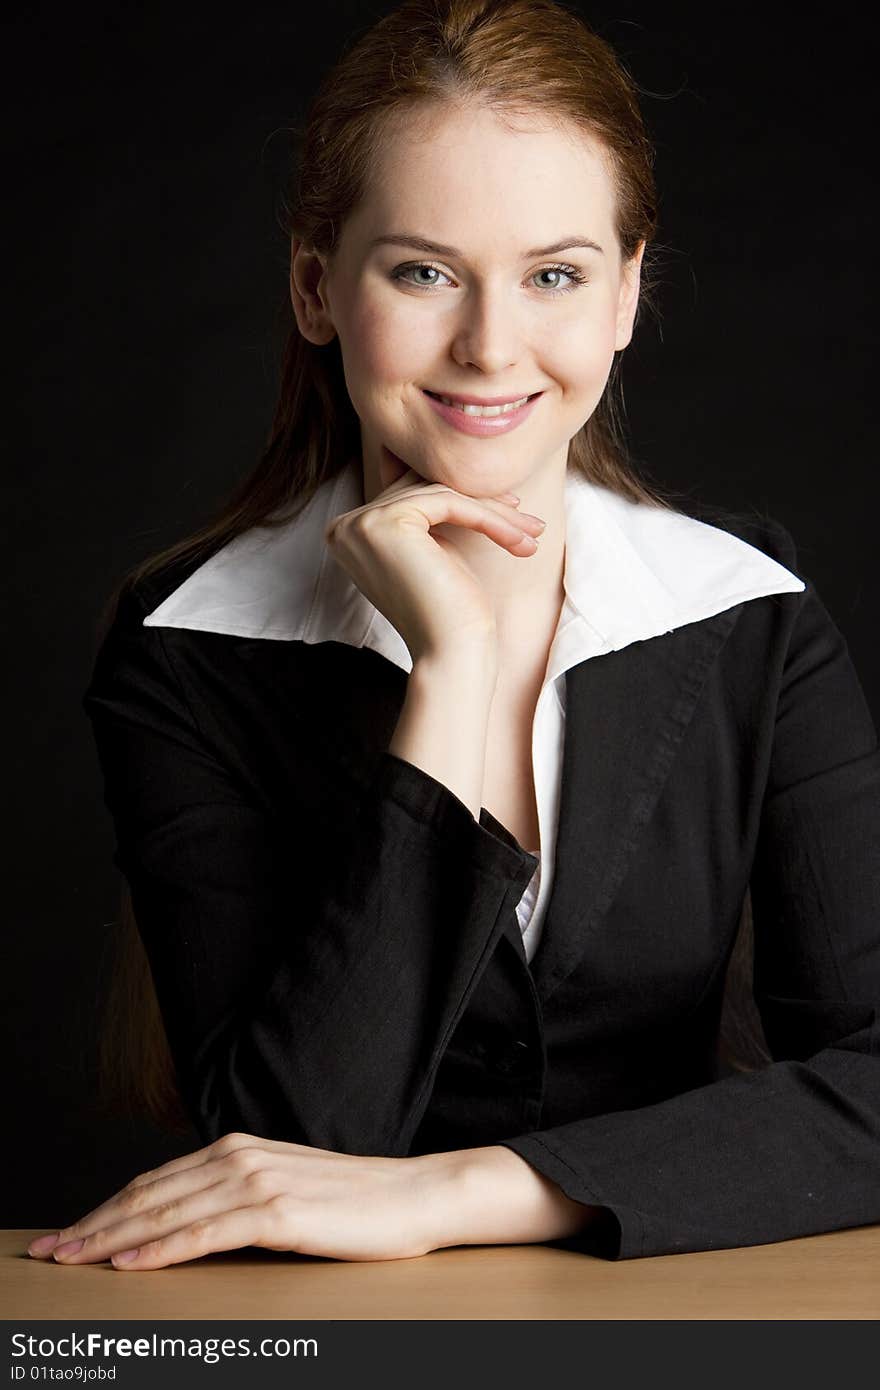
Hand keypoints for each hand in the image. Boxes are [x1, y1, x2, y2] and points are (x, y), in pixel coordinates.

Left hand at [26, 1132, 455, 1269]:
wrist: (416, 1196)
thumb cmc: (354, 1202)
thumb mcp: (283, 1192)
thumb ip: (234, 1198)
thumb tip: (184, 1226)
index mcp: (238, 1148)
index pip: (154, 1181)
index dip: (105, 1208)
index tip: (67, 1234)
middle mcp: (240, 1156)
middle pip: (148, 1194)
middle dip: (92, 1225)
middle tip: (49, 1252)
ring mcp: (257, 1182)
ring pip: (166, 1212)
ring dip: (111, 1238)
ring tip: (72, 1259)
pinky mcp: (277, 1213)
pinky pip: (205, 1234)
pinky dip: (161, 1249)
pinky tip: (131, 1263)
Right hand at [324, 455, 546, 663]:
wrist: (450, 653)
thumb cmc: (449, 609)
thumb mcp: (434, 547)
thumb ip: (426, 508)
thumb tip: (443, 464)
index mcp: (349, 531)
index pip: (411, 495)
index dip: (462, 499)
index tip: (509, 508)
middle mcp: (344, 525)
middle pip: (425, 491)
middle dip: (482, 503)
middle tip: (528, 519)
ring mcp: (360, 522)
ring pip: (441, 495)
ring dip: (494, 513)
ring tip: (532, 531)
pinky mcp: (385, 523)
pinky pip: (449, 503)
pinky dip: (489, 518)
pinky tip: (519, 538)